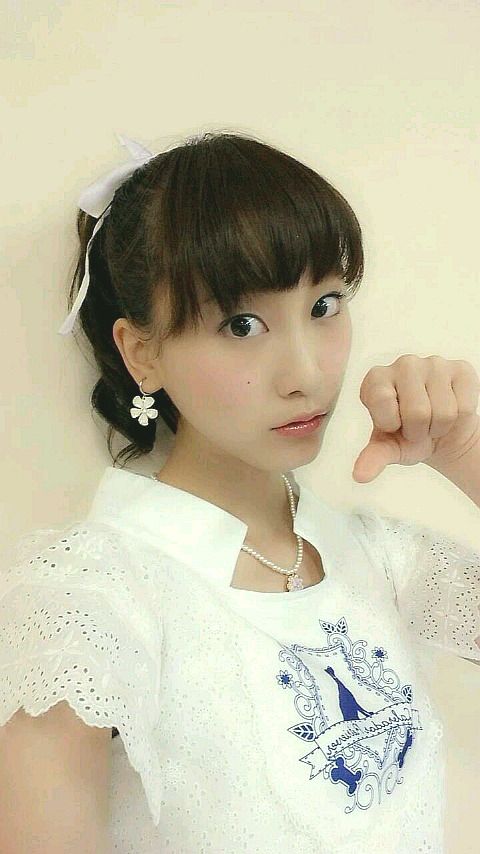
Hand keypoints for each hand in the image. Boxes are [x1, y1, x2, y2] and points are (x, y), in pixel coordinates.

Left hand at [352, 355, 479, 482]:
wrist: (440, 434)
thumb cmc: (407, 437)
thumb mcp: (388, 448)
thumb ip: (373, 457)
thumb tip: (360, 476)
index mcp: (376, 378)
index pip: (383, 402)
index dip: (392, 423)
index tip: (394, 424)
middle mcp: (403, 364)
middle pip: (417, 411)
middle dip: (418, 430)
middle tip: (417, 427)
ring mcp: (433, 363)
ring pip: (444, 411)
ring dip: (439, 427)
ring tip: (432, 421)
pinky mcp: (460, 368)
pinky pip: (464, 406)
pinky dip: (459, 418)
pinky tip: (451, 410)